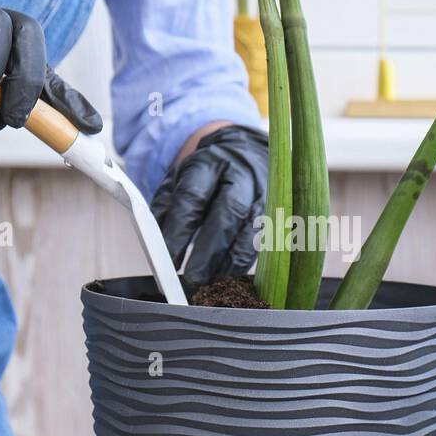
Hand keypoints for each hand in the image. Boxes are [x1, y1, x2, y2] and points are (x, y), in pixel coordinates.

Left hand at [150, 126, 268, 286]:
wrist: (246, 153)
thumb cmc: (208, 172)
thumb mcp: (180, 177)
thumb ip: (167, 206)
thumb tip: (159, 245)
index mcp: (209, 164)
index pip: (193, 197)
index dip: (180, 230)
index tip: (169, 258)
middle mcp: (240, 176)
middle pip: (228, 213)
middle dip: (210, 250)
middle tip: (194, 276)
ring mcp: (263, 194)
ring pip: (250, 229)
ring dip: (230, 261)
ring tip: (212, 282)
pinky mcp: (275, 213)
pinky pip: (263, 241)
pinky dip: (244, 261)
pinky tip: (230, 275)